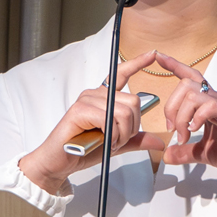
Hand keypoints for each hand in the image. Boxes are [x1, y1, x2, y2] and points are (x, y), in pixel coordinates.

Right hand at [19, 52, 165, 193]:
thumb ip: (135, 140)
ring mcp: (85, 100)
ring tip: (110, 143)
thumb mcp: (116, 144)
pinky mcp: (79, 111)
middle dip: (133, 127)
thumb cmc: (82, 150)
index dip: (137, 63)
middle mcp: (94, 94)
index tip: (152, 54)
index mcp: (103, 98)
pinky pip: (108, 119)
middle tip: (119, 140)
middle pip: (133, 101)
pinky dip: (112, 135)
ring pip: (123, 112)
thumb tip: (158, 141)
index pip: (121, 74)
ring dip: (122, 134)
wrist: (59, 162)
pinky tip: (103, 142)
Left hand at [157, 52, 216, 185]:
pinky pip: (209, 107)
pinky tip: (195, 131)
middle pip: (186, 84)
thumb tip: (166, 154)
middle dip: (171, 106)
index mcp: (211, 104)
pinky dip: (196, 119)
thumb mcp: (204, 153)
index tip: (159, 56)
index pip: (192, 78)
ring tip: (183, 136)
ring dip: (181, 116)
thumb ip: (185, 152)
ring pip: (193, 94)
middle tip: (172, 129)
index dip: (175, 66)